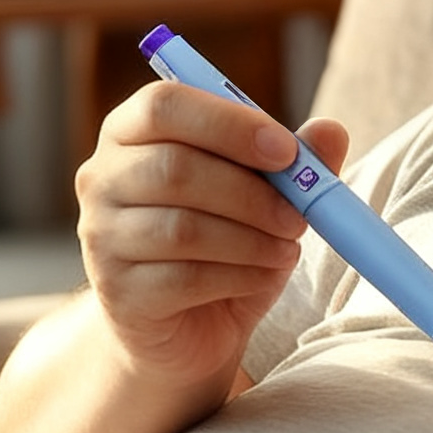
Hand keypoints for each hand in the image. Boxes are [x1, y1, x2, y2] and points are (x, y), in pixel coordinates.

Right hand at [74, 83, 350, 384]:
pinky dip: (241, 275)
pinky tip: (264, 275)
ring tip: (286, 247)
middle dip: (252, 193)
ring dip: (252, 238)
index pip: (163, 105)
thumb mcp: (266, 196)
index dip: (229, 123)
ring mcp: (102, 237)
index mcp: (132, 132)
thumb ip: (297, 160)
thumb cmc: (225, 244)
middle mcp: (102, 178)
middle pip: (175, 167)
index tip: (286, 151)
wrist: (186, 328)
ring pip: (183, 227)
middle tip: (299, 215)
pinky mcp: (119, 292)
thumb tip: (331, 131)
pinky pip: (186, 278)